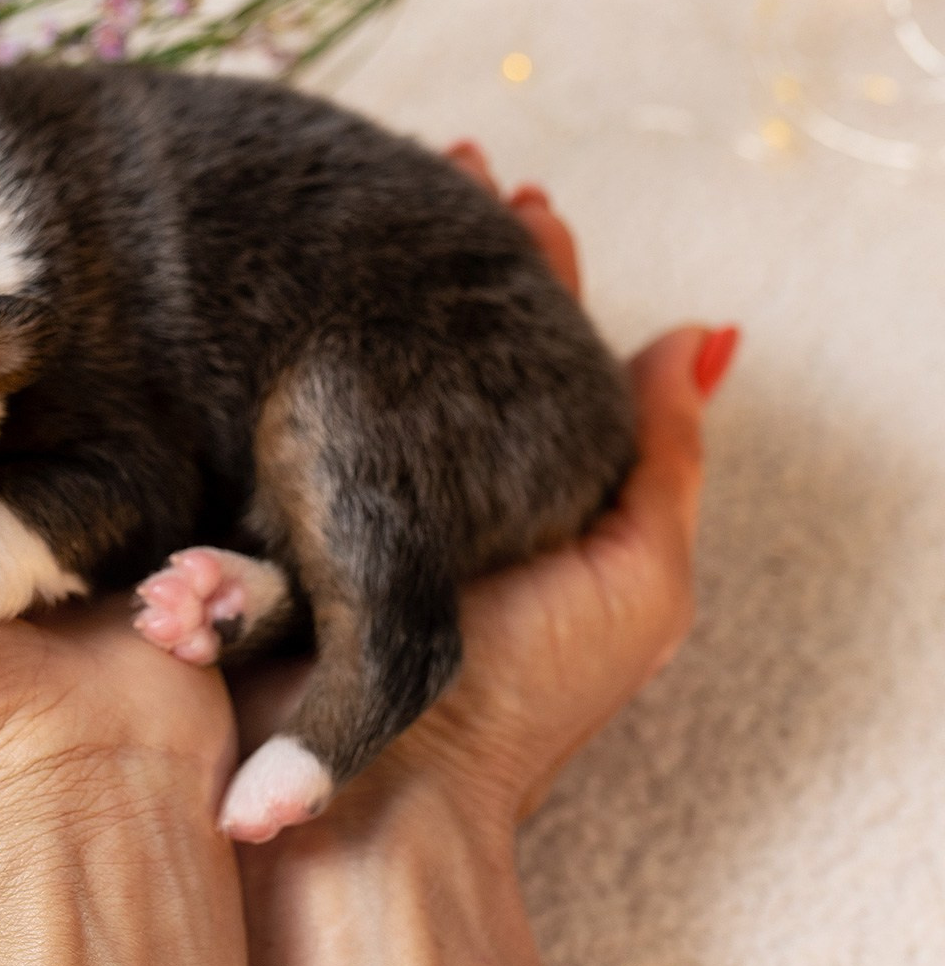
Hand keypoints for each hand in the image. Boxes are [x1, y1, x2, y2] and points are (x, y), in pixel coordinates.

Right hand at [283, 140, 734, 832]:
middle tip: (421, 164)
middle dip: (422, 250)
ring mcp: (342, 497)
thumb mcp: (637, 582)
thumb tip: (708, 335)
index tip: (516, 185)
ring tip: (334, 204)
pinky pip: (260, 432)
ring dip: (333, 296)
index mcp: (517, 488)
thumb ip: (661, 461)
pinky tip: (257, 305)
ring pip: (338, 374)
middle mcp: (430, 482)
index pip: (530, 347)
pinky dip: (262, 374)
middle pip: (428, 337)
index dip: (532, 265)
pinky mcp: (264, 522)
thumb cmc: (519, 700)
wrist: (380, 801)